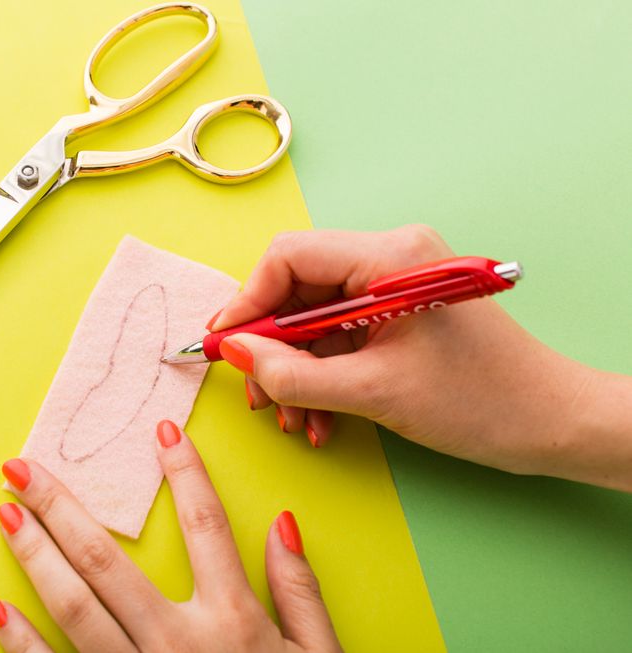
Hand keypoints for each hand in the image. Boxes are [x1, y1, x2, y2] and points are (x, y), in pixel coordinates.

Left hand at [0, 420, 342, 651]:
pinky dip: (22, 645)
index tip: (160, 429)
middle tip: (23, 467)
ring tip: (6, 514)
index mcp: (232, 624)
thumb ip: (301, 591)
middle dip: (61, 508)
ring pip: (75, 607)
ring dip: (34, 557)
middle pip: (109, 561)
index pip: (207, 526)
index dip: (185, 472)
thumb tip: (283, 521)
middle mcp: (178, 644)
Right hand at [210, 225, 631, 490]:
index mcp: (390, 255)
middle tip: (256, 392)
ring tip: (293, 418)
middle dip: (271, 346)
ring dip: (296, 370)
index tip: (225, 344)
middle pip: (298, 288)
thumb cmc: (482, 400)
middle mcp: (390, 257)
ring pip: (315, 318)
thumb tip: (237, 353)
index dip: (249, 301)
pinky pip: (340, 335)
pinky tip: (321, 417)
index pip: (290, 257)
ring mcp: (394, 284)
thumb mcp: (373, 391)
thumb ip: (293, 373)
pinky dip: (323, 375)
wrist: (550, 425)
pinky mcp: (398, 312)